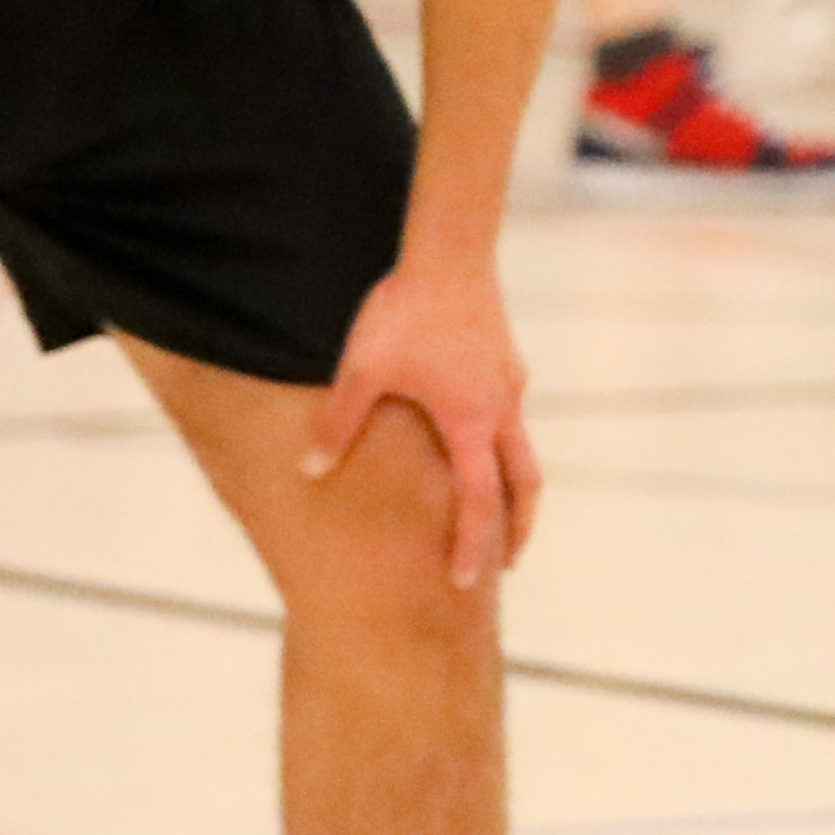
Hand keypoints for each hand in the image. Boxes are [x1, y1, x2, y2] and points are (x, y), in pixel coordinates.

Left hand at [310, 258, 539, 587]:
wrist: (449, 252)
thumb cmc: (404, 311)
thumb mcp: (361, 371)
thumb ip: (337, 424)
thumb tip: (309, 472)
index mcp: (469, 423)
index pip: (479, 502)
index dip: (474, 545)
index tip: (466, 582)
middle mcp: (500, 410)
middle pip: (524, 485)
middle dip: (518, 528)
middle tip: (507, 563)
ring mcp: (508, 384)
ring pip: (522, 449)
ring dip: (514, 488)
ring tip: (497, 508)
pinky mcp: (505, 362)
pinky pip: (508, 415)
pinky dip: (499, 444)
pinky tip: (472, 435)